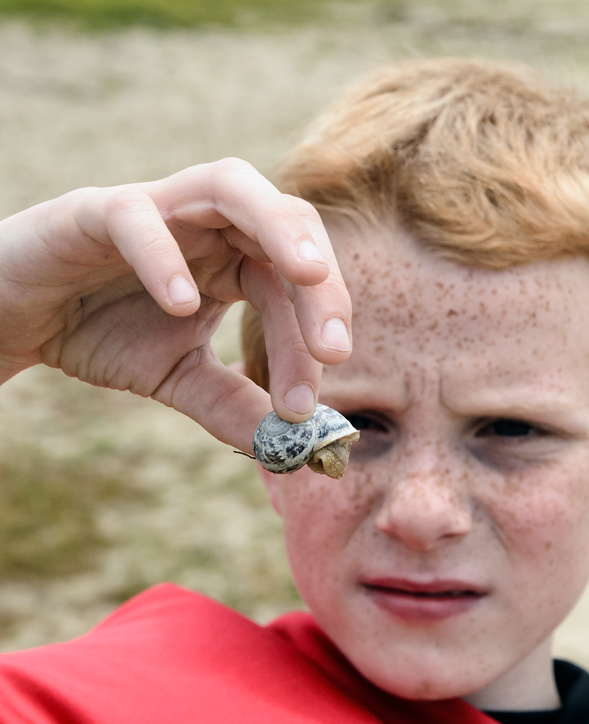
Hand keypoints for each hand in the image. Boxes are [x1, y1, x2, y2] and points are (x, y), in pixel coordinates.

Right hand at [0, 159, 351, 452]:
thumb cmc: (104, 331)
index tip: (310, 406)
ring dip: (276, 227)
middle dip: (320, 285)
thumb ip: (231, 404)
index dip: (310, 340)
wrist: (22, 316)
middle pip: (288, 224)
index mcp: (236, 258)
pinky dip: (163, 254)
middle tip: (334, 349)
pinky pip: (137, 217)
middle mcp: (210, 223)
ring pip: (230, 185)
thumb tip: (292, 448)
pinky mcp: (97, 210)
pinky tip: (183, 304)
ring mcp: (159, 208)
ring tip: (305, 276)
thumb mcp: (179, 377)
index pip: (292, 287)